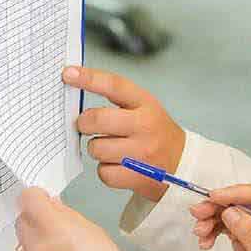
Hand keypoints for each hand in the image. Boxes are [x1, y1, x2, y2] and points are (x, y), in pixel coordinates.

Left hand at [15, 188, 160, 250]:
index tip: (45, 203)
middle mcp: (35, 246)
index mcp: (53, 227)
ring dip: (35, 244)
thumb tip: (51, 205)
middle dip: (35, 220)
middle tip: (55, 230)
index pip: (27, 198)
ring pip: (22, 244)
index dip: (37, 198)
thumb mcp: (93, 231)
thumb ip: (67, 215)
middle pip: (21, 220)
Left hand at [64, 65, 186, 202]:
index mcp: (146, 104)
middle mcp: (145, 126)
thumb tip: (77, 89)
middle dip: (84, 123)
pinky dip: (106, 170)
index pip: (114, 85)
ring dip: (97, 148)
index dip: (89, 78)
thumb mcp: (144, 107)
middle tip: (86, 124)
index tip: (68, 74)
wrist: (182, 164)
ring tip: (111, 148)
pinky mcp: (137, 177)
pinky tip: (117, 165)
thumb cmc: (154, 132)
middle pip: (98, 119)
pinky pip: (104, 172)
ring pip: (97, 148)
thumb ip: (116, 99)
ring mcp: (142, 153)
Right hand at [193, 185, 250, 250]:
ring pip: (228, 211)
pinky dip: (212, 230)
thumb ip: (250, 233)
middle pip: (239, 200)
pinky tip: (206, 241)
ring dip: (211, 219)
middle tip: (197, 214)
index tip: (213, 197)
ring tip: (201, 234)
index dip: (234, 194)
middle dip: (216, 206)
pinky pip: (224, 224)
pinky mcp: (243, 231)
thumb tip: (230, 212)